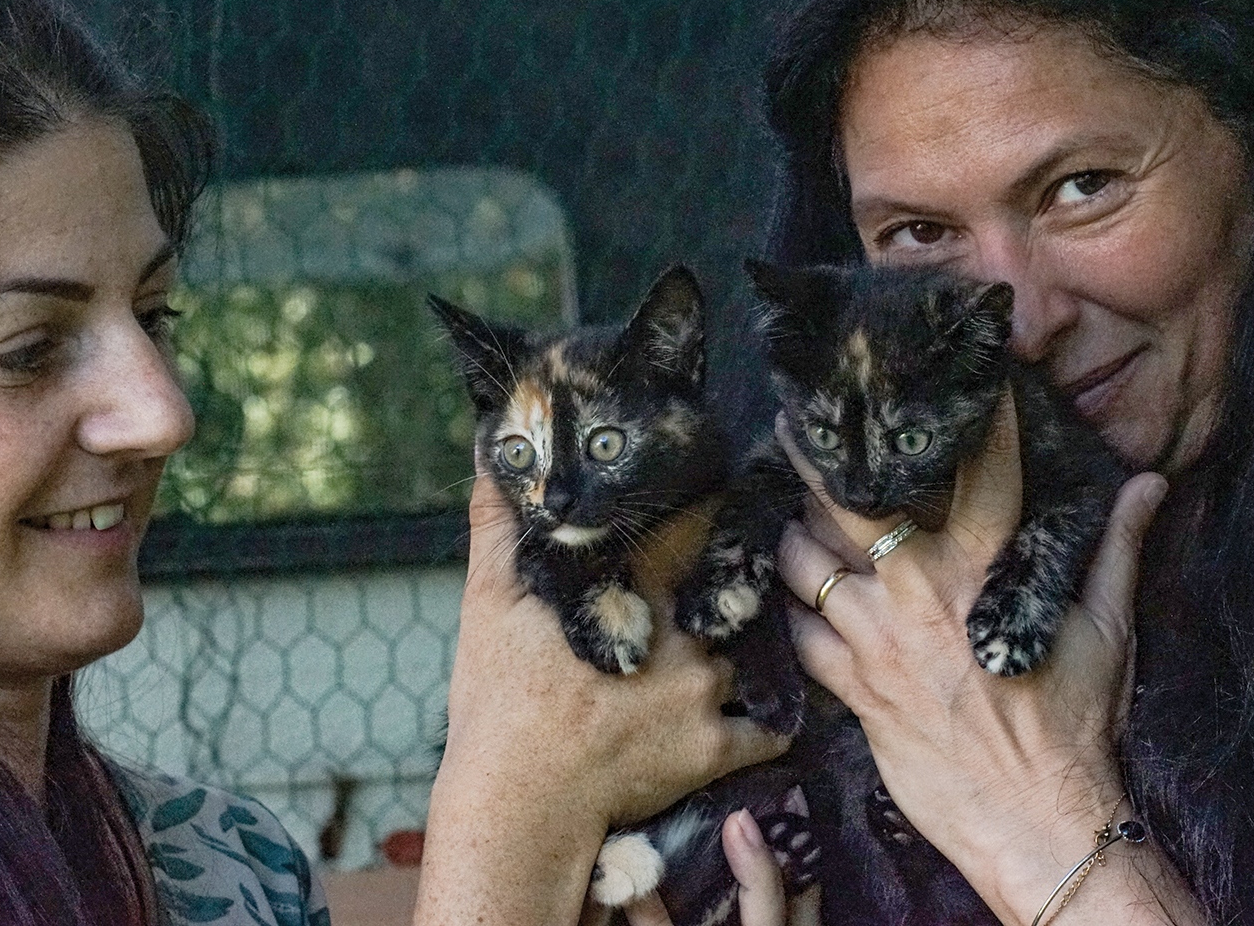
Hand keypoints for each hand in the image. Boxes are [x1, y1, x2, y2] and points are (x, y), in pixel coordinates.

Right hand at [416, 474, 788, 924]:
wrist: (518, 805)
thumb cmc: (498, 701)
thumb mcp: (487, 601)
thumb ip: (498, 522)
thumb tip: (493, 448)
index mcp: (636, 588)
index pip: (693, 527)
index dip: (706, 512)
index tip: (714, 500)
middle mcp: (683, 631)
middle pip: (722, 596)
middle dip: (716, 595)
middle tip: (702, 599)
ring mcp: (706, 691)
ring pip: (742, 655)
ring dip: (732, 654)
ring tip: (716, 656)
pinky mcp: (717, 749)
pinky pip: (766, 728)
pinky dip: (760, 722)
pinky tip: (746, 713)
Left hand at [775, 395, 1175, 921]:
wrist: (1036, 824)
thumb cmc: (1076, 729)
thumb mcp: (1107, 633)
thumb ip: (1116, 549)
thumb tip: (1147, 483)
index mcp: (983, 569)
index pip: (978, 467)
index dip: (969, 414)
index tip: (949, 374)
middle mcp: (917, 591)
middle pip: (844, 500)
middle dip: (815, 453)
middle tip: (797, 420)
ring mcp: (874, 638)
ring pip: (802, 557)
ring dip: (792, 530)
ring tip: (784, 505)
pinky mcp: (848, 684)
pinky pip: (795, 628)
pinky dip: (787, 604)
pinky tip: (785, 586)